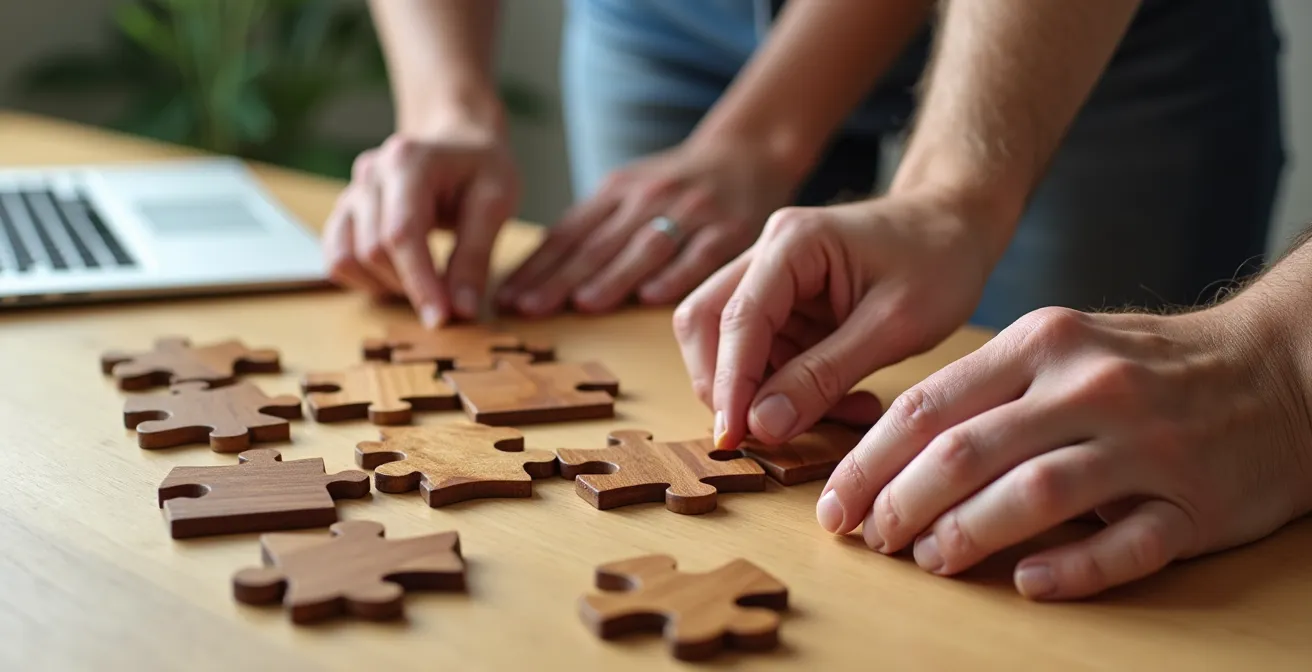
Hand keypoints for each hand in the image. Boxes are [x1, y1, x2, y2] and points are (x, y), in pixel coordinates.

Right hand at [323, 127, 518, 326]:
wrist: (459, 143)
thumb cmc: (482, 168)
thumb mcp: (495, 204)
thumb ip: (475, 257)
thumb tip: (461, 311)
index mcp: (408, 161)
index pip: (401, 234)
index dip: (419, 283)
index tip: (442, 319)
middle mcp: (370, 173)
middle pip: (373, 250)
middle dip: (410, 286)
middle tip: (448, 300)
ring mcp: (353, 191)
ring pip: (349, 258)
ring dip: (386, 285)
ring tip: (426, 281)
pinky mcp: (346, 212)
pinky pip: (338, 258)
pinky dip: (365, 279)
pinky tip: (400, 276)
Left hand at [495, 135, 802, 315]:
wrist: (746, 153)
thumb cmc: (677, 186)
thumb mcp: (630, 191)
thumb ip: (593, 227)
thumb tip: (538, 273)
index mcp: (617, 191)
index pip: (568, 233)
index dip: (536, 267)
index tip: (505, 298)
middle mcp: (648, 199)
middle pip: (598, 243)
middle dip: (559, 278)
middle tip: (528, 308)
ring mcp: (690, 212)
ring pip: (644, 247)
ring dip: (612, 276)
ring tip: (582, 304)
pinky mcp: (729, 228)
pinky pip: (700, 253)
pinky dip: (675, 275)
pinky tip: (651, 296)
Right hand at [674, 193, 1006, 449]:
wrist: (957, 227)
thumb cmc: (938, 261)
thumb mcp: (893, 326)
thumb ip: (824, 375)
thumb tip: (762, 425)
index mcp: (791, 243)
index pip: (737, 319)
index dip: (730, 383)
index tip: (734, 438)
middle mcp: (765, 254)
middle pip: (705, 324)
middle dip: (725, 386)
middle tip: (760, 436)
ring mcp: (768, 278)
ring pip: (728, 345)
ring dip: (763, 394)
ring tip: (838, 416)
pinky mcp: (782, 305)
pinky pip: (763, 355)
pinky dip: (790, 389)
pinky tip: (846, 402)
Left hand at [817, 303, 1311, 599]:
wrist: (1276, 367)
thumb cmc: (1143, 364)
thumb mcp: (1062, 346)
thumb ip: (986, 390)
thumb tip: (890, 453)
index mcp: (1043, 344)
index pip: (930, 406)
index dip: (870, 461)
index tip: (836, 502)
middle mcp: (1088, 387)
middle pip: (967, 452)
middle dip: (900, 502)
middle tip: (871, 538)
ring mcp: (1145, 444)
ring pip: (1034, 495)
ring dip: (967, 535)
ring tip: (929, 559)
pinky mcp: (1194, 501)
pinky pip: (1124, 546)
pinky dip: (1071, 569)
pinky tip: (1027, 581)